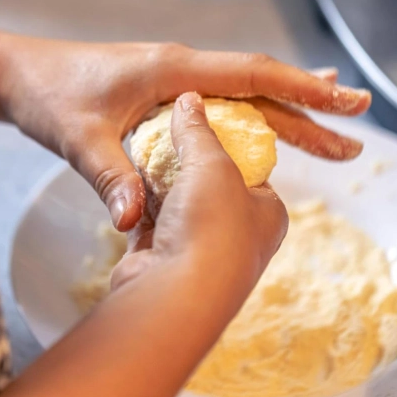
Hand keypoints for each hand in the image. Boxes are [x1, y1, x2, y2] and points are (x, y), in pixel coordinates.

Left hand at [0, 40, 369, 231]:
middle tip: (357, 125)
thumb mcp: (76, 136)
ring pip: (244, 98)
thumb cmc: (46, 95)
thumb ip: (109, 175)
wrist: (18, 75)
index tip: (345, 100)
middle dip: (309, 107)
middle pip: (260, 88)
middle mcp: (182, 70)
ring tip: (332, 132)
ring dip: (287, 115)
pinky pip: (221, 108)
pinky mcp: (165, 96)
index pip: (252, 75)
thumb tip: (131, 221)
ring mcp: (175, 82)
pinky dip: (252, 120)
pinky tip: (267, 132)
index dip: (302, 88)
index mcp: (172, 69)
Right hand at [111, 92, 287, 295]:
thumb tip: (190, 101)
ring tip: (144, 145)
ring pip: (177, 202)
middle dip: (185, 159)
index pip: (250, 168)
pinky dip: (141, 202)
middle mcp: (238, 235)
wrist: (176, 295)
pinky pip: (152, 220)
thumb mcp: (212, 163)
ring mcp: (198, 250)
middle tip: (166, 128)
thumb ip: (198, 129)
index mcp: (267, 213)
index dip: (225, 141)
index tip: (201, 119)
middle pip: (209, 183)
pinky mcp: (164, 258)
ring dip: (160, 180)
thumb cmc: (213, 230)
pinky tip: (130, 179)